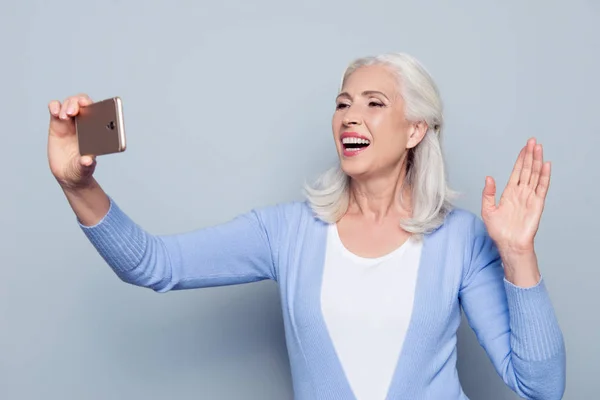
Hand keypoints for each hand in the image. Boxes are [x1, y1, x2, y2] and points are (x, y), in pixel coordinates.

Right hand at [47, 94, 96, 189]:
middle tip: (73, 112)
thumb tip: (88, 160)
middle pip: (82, 103)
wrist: (68, 174)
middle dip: (78, 102)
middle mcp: (84, 123)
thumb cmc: (81, 169)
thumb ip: (85, 164)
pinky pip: (55, 109)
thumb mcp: (84, 168)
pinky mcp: (56, 124)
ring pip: (69, 103)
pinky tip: (55, 113)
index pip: (98, 111)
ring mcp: (70, 123)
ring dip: (67, 105)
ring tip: (65, 116)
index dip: (94, 105)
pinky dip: (54, 106)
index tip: (89, 106)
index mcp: (96, 131)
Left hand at [481, 138, 550, 254]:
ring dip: (537, 161)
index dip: (520, 159)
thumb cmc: (498, 231)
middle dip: (530, 155)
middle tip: (533, 141)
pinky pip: (542, 188)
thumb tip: (488, 177)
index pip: (517, 172)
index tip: (524, 147)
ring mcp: (530, 197)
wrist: (508, 244)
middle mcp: (521, 193)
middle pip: (527, 170)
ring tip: (539, 148)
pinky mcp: (537, 204)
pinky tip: (546, 165)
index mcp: (509, 193)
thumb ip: (488, 193)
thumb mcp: (487, 210)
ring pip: (535, 175)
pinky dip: (544, 176)